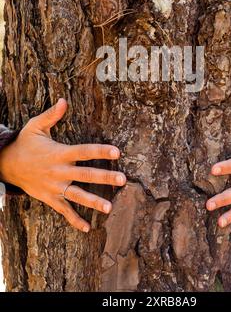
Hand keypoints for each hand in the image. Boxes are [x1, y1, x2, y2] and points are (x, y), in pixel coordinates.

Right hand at [0, 99, 125, 232]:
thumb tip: (64, 100)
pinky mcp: (50, 198)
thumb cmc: (25, 143)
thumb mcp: (35, 126)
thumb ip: (51, 115)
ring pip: (77, 195)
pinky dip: (74, 219)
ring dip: (93, 201)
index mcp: (59, 153)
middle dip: (104, 177)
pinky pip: (63, 210)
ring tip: (109, 208)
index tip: (117, 151)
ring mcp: (54, 187)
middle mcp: (58, 171)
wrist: (7, 165)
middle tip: (122, 179)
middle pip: (85, 175)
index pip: (84, 151)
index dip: (100, 151)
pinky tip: (87, 227)